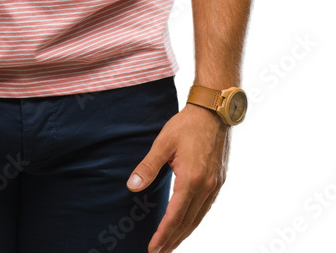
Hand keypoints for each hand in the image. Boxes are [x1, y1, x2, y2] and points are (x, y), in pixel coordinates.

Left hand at [126, 103, 230, 252]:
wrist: (214, 111)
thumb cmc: (187, 124)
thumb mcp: (163, 143)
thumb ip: (147, 167)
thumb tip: (132, 186)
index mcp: (191, 179)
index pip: (175, 216)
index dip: (163, 234)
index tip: (153, 248)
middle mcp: (206, 187)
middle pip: (188, 222)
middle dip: (173, 240)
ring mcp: (215, 185)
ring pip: (199, 218)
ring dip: (184, 233)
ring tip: (171, 245)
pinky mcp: (219, 180)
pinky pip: (206, 208)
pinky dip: (195, 221)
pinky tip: (188, 224)